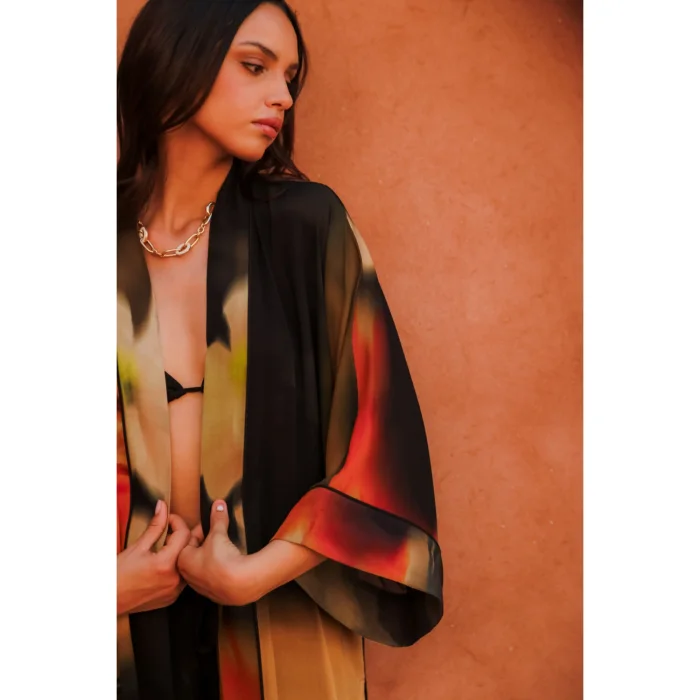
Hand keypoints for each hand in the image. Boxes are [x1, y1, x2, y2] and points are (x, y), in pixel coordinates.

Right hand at [117, 500, 190, 615]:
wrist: (109, 600)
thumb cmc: (118, 575)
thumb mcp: (137, 547)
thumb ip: (155, 526)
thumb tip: (162, 507)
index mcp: (166, 564)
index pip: (183, 533)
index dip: (177, 521)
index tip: (168, 519)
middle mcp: (174, 578)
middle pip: (189, 547)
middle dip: (180, 535)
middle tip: (166, 533)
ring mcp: (174, 590)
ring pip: (187, 562)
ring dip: (180, 551)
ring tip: (165, 549)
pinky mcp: (172, 597)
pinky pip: (182, 577)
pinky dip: (177, 566)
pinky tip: (164, 564)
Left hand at [177, 500, 256, 605]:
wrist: (239, 584)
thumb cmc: (222, 560)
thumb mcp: (218, 534)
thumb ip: (217, 518)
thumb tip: (219, 505)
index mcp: (182, 559)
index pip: (188, 540)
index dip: (199, 529)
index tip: (207, 524)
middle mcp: (187, 575)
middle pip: (193, 553)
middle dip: (203, 543)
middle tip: (215, 534)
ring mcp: (200, 586)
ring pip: (201, 567)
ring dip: (209, 557)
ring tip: (222, 548)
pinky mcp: (212, 593)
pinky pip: (211, 577)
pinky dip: (216, 569)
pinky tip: (226, 564)